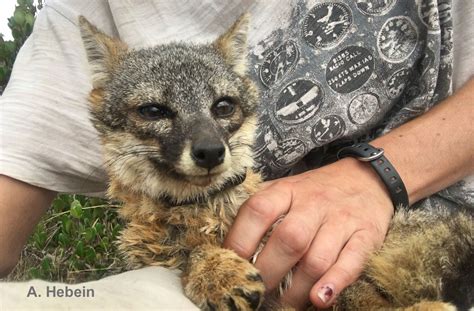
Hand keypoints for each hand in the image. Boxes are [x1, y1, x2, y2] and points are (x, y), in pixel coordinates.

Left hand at [223, 157, 393, 309]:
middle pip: (288, 240)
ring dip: (296, 290)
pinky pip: (351, 262)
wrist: (365, 178)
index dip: (239, 242)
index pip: (257, 211)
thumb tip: (229, 251)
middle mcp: (313, 203)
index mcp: (285, 190)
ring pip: (316, 259)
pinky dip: (335, 283)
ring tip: (283, 305)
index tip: (230, 268)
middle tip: (255, 293)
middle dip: (267, 274)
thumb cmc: (315, 192)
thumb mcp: (284, 191)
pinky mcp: (366, 235)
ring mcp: (341, 219)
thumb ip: (260, 214)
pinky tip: (319, 299)